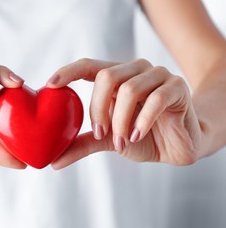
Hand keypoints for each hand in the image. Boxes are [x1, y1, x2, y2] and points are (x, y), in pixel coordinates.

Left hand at [46, 58, 202, 168]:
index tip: (50, 84)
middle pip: (106, 77)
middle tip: (100, 133)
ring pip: (129, 89)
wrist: (178, 146)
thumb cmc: (141, 137)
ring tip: (123, 141)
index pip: (88, 65)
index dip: (68, 71)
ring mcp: (157, 75)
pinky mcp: (177, 86)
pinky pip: (155, 99)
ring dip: (120, 121)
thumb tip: (54, 162)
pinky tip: (137, 136)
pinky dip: (141, 121)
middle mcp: (135, 70)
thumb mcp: (108, 139)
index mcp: (116, 77)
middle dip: (99, 109)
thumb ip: (83, 144)